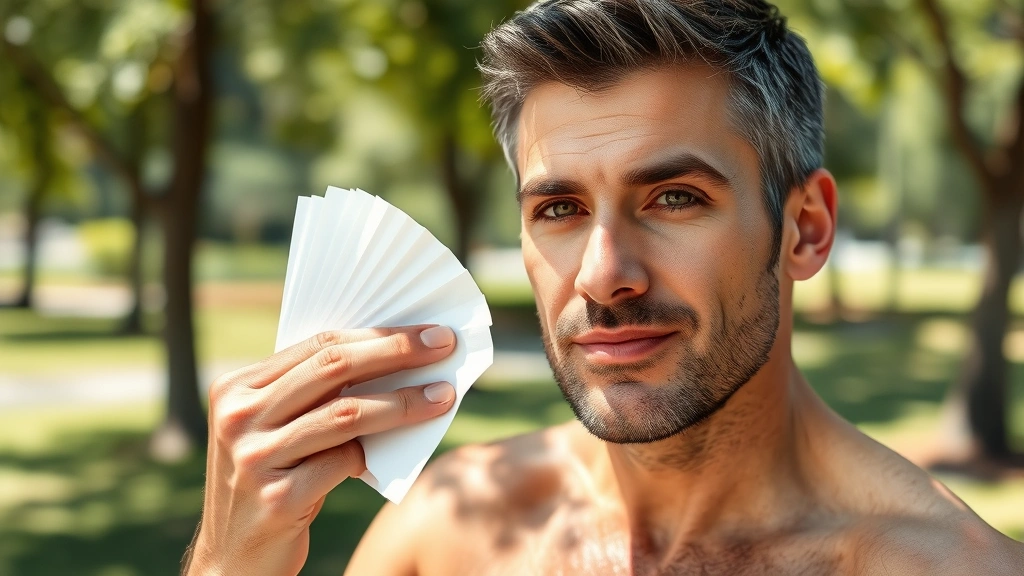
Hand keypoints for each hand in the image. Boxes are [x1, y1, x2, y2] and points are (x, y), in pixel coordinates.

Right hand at [183, 325, 457, 575]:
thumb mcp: (276, 429)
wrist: (234, 556)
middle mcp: (236, 417)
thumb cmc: (271, 479)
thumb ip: (313, 395)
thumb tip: (395, 358)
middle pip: (334, 369)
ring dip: (404, 402)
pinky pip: (343, 463)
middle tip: (444, 347)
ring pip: (346, 414)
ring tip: (443, 395)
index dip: (379, 335)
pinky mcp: (277, 499)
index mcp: (234, 388)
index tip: (427, 332)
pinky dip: (373, 455)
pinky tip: (393, 455)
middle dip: (397, 353)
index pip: (319, 345)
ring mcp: (253, 458)